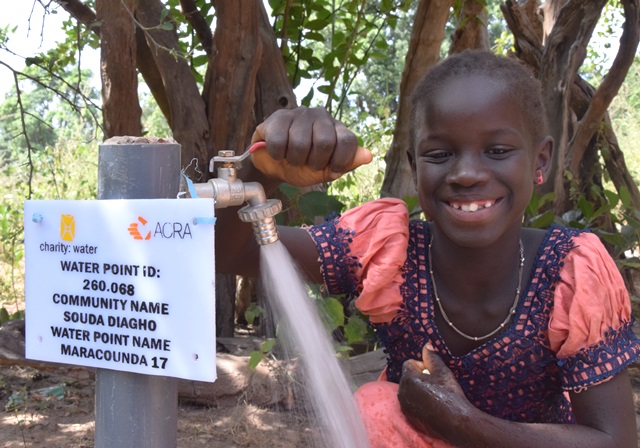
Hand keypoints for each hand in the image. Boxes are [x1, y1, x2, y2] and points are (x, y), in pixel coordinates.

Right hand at [251, 106, 371, 186]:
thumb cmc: (304, 167)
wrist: (274, 166)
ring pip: (300, 143)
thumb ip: (347, 163)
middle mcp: (321, 116)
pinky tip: (278, 152)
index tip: (332, 171)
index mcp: (337, 128)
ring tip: (291, 158)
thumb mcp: (327, 171)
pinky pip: (279, 141)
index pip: (348, 140)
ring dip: (294, 160)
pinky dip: (278, 155)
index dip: (340, 161)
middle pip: (325, 142)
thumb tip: (369, 156)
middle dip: (315, 162)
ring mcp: (300, 114)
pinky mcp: (278, 117)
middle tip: (308, 164)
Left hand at [398, 344, 473, 442]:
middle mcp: (402, 392)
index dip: (422, 365)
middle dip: (419, 377)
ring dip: (418, 389)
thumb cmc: (449, 395)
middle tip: (435, 383)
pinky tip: (432, 405)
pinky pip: (410, 403)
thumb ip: (431, 356)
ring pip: (409, 390)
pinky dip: (418, 402)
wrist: (456, 422)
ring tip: (434, 395)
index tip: (433, 372)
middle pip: (408, 377)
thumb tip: (426, 345)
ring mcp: (404, 406)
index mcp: (408, 378)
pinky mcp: (409, 417)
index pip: (409, 363)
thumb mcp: (442, 371)